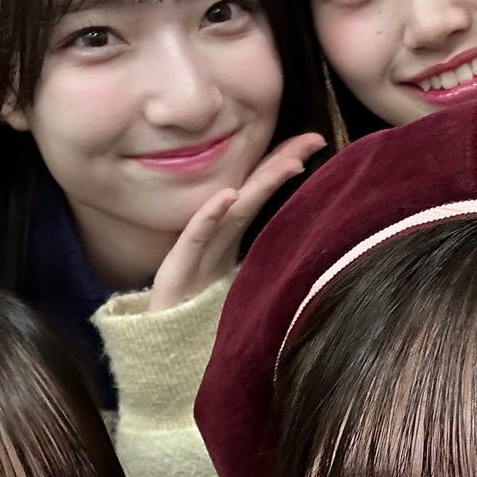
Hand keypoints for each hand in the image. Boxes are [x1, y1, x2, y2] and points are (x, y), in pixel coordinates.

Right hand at [147, 134, 324, 313]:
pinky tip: (227, 196)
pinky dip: (211, 214)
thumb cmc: (197, 307)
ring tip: (288, 163)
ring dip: (259, 184)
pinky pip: (196, 235)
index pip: (261, 193)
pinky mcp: (178, 265)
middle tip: (312, 139)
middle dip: (281, 163)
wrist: (162, 337)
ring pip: (233, 210)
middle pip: (253, 192)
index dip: (283, 167)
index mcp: (231, 236)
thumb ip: (259, 261)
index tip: (315, 143)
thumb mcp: (237, 282)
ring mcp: (198, 247)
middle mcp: (217, 235)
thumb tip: (299, 247)